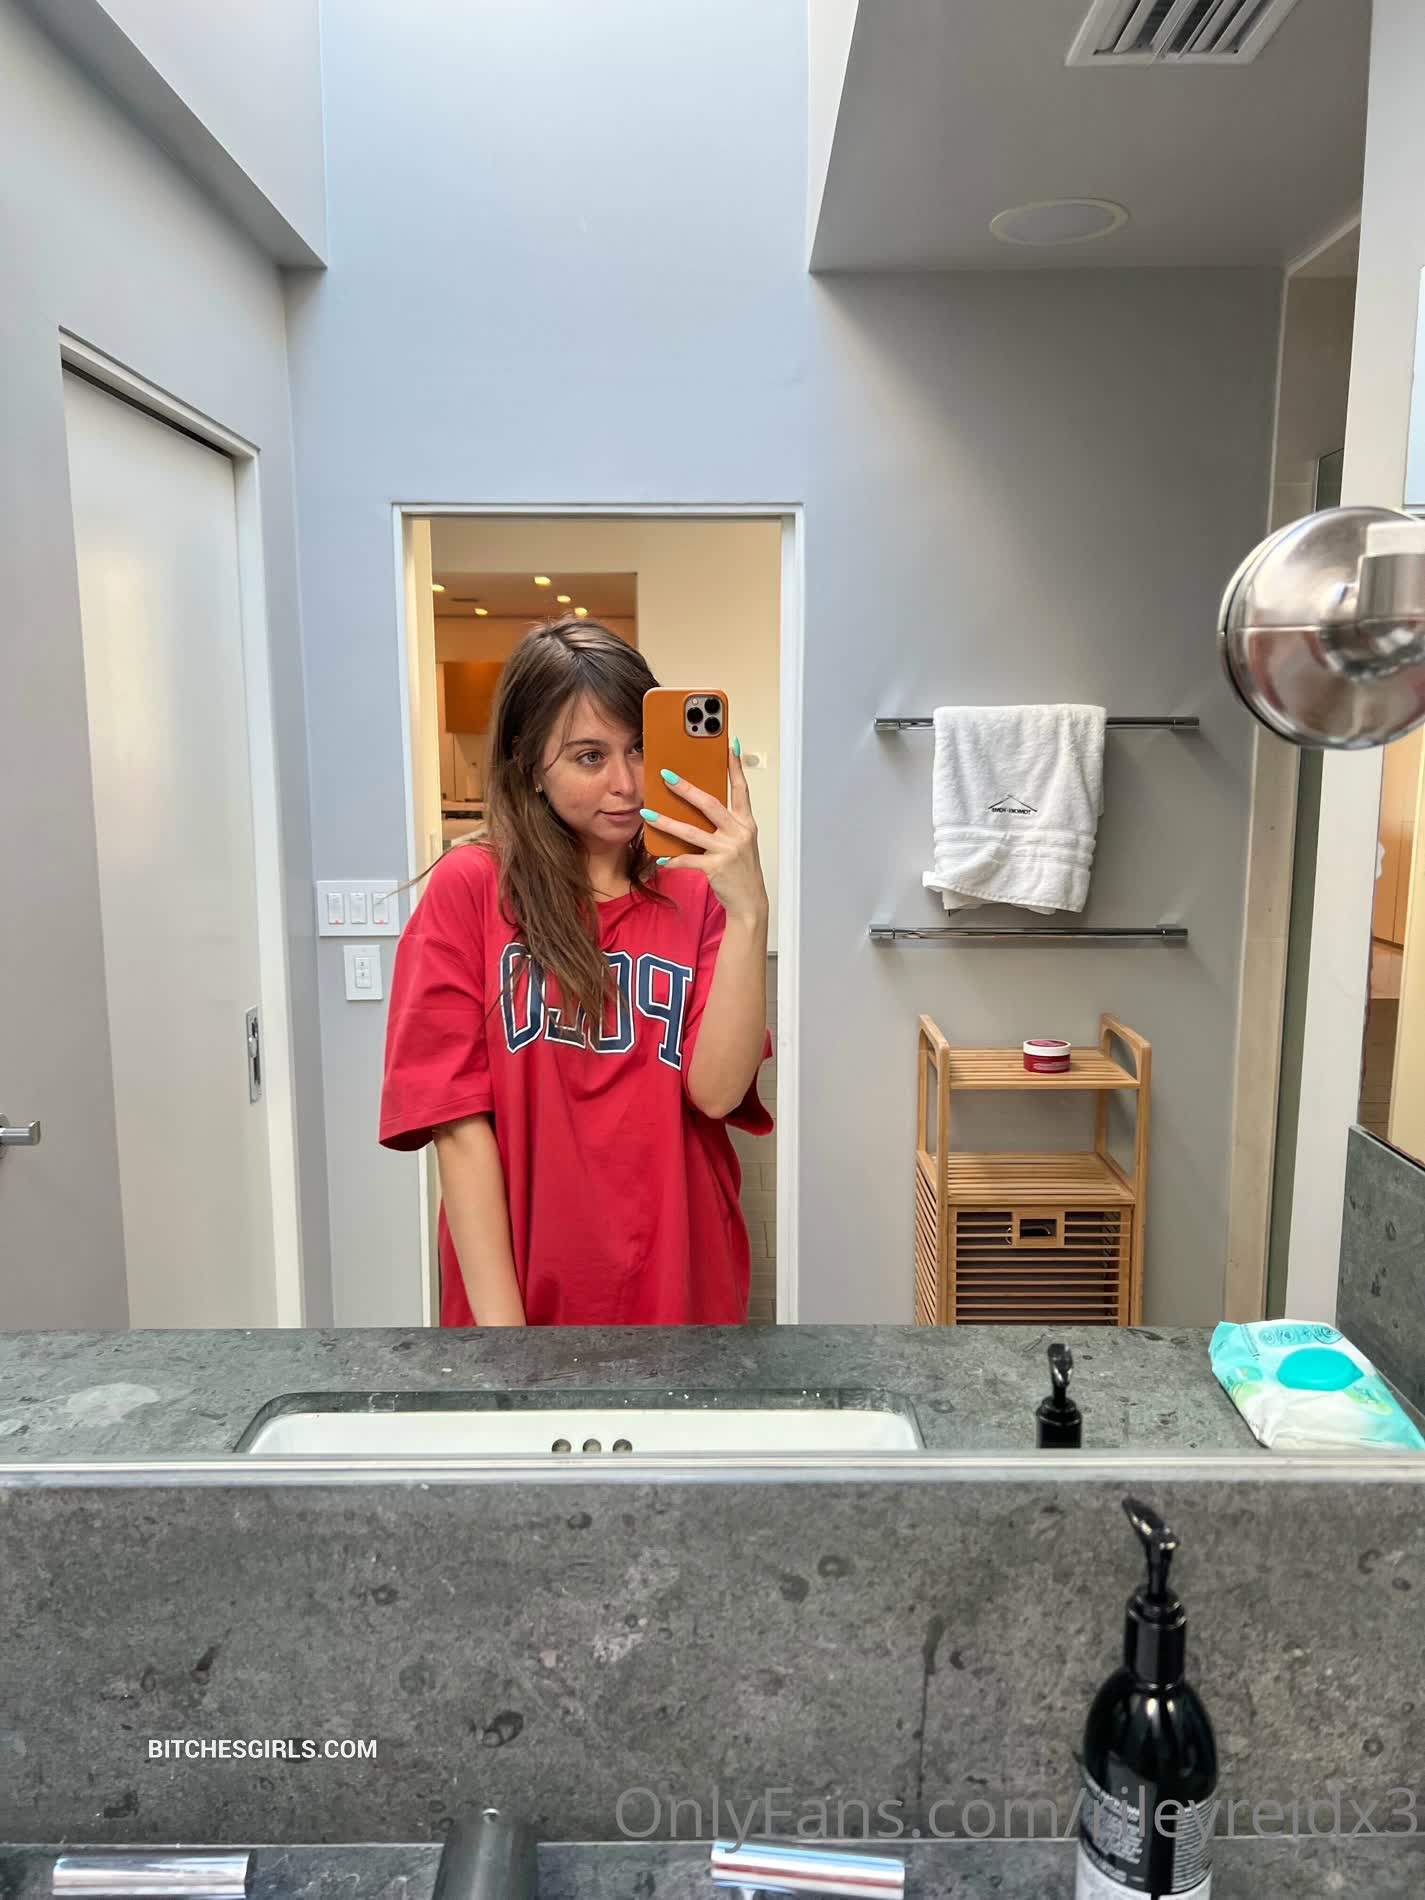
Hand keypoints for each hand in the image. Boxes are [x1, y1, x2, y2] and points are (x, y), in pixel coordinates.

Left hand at [640, 743, 767, 924]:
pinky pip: (687, 860)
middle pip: (709, 804)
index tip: (729, 746)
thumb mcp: (739, 841)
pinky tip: (659, 857)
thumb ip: (723, 823)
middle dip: (686, 788)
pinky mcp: (716, 868)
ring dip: (666, 821)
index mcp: (746, 823)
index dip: (735, 767)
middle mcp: (739, 833)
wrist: (750, 901)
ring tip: (647, 813)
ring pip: (691, 831)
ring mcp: (728, 850)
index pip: (741, 789)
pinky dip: (672, 859)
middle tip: (667, 775)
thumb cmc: (741, 869)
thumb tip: (696, 805)